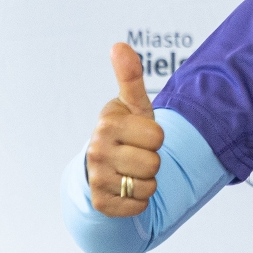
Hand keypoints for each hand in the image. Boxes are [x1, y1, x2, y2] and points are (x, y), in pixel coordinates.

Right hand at [86, 42, 163, 217]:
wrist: (104, 166)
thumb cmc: (126, 132)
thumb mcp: (132, 106)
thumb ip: (130, 77)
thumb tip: (119, 45)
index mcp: (107, 124)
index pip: (157, 136)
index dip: (155, 137)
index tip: (141, 135)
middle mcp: (96, 151)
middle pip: (154, 163)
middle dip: (153, 161)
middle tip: (137, 154)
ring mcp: (96, 178)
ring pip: (148, 186)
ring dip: (147, 181)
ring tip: (132, 170)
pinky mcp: (100, 202)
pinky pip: (139, 206)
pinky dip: (140, 201)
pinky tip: (127, 188)